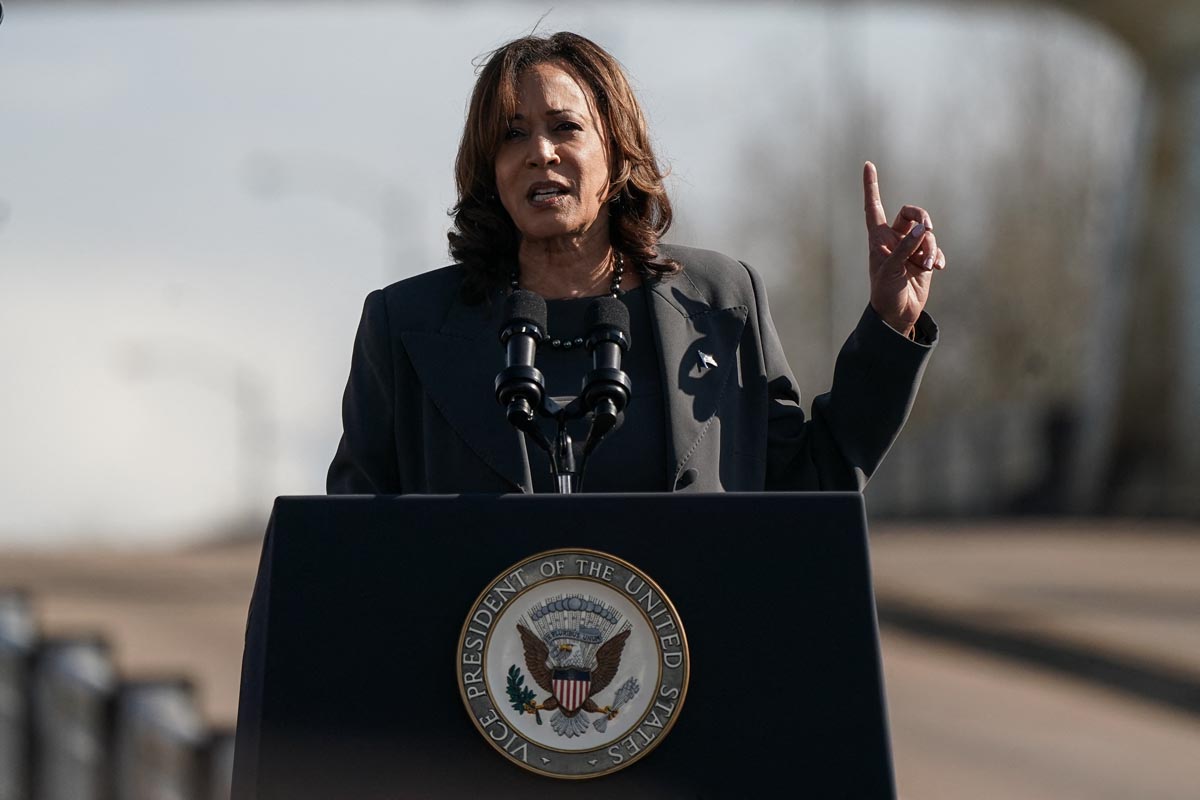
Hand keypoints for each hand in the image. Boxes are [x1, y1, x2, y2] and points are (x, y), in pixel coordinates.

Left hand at [862, 161, 944, 336]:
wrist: (898, 313)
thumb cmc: (885, 291)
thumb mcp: (891, 269)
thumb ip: (905, 247)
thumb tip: (923, 229)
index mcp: (878, 237)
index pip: (874, 206)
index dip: (871, 186)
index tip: (868, 165)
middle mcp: (894, 238)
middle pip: (911, 213)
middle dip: (922, 218)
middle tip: (928, 229)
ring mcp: (910, 248)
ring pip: (927, 233)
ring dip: (930, 247)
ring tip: (926, 266)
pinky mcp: (924, 259)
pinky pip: (935, 249)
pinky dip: (938, 257)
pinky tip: (937, 269)